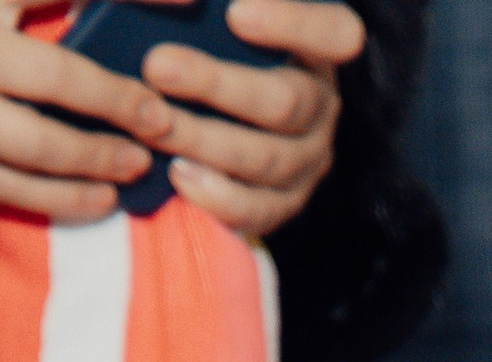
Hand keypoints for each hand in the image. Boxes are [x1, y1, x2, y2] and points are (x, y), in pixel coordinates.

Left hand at [131, 0, 359, 237]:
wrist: (222, 108)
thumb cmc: (222, 41)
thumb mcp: (225, 14)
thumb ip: (207, 3)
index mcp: (321, 49)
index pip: (336, 32)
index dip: (292, 24)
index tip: (235, 13)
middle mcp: (323, 106)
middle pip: (286, 102)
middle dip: (216, 85)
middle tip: (156, 66)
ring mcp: (309, 160)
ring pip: (266, 158)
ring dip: (203, 140)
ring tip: (154, 123)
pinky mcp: (284, 203)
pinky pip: (258, 210)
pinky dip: (216, 196)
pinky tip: (176, 173)